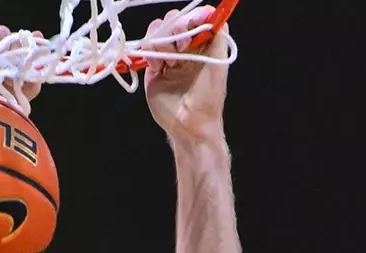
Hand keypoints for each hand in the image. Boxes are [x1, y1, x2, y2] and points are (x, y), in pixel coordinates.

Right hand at [144, 5, 228, 144]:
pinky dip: (150, 53)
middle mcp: (187, 47)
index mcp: (204, 44)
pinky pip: (147, 47)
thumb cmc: (208, 98)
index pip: (198, 17)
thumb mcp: (218, 65)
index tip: (188, 27)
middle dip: (175, 30)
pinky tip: (158, 69)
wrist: (189, 124)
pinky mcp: (153, 66)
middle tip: (180, 50)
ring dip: (161, 42)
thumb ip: (218, 38)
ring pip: (158, 30)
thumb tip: (212, 15)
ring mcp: (169, 55)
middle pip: (175, 20)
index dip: (192, 17)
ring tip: (168, 62)